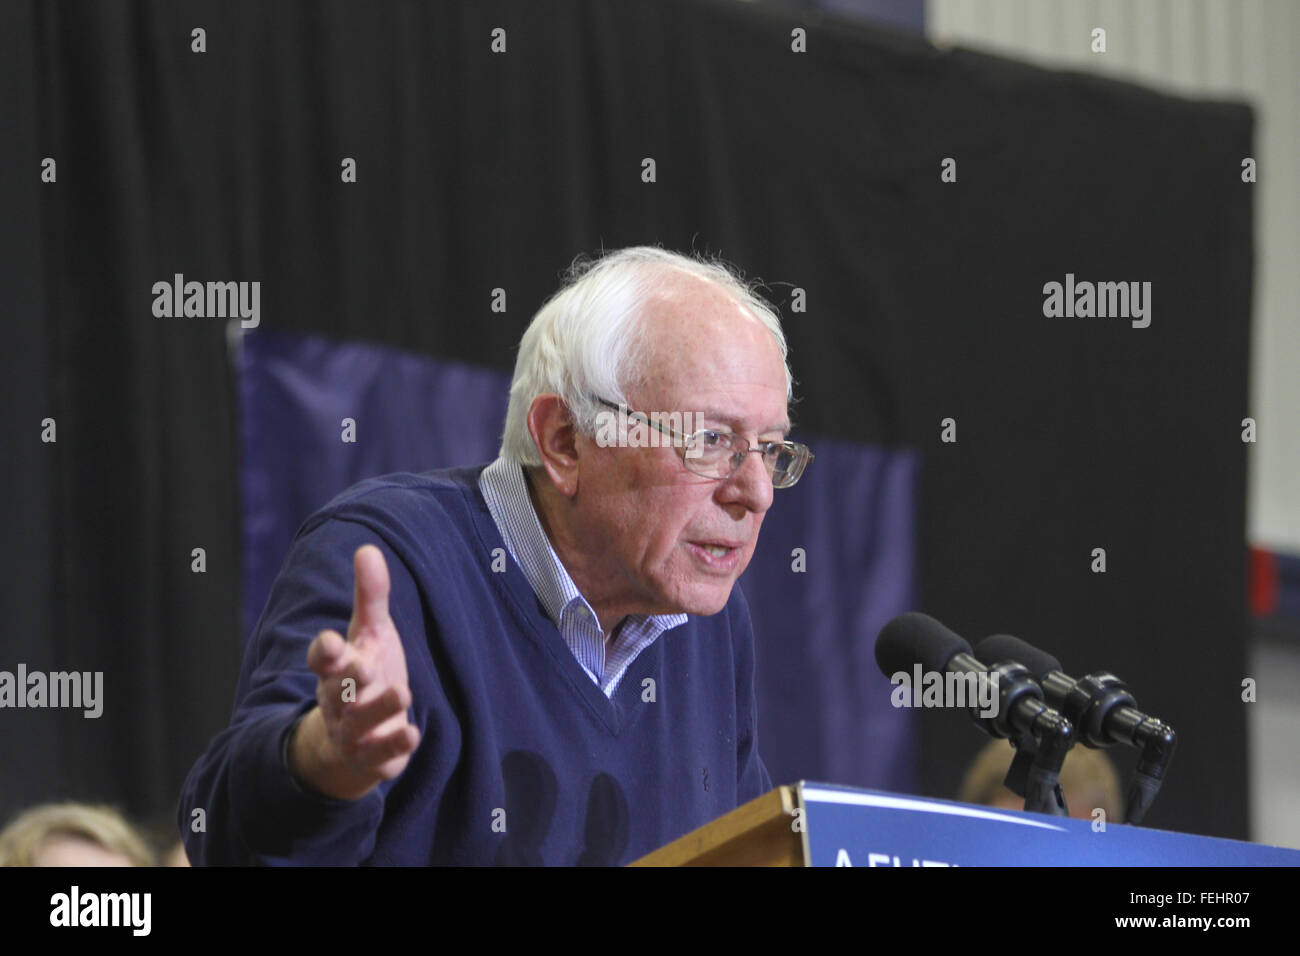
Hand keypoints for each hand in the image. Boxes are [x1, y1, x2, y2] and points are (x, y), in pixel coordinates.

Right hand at [291, 545, 420, 799]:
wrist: (353, 743)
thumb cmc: (365, 675)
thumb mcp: (370, 635)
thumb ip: (369, 597)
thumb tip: (368, 549)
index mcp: (336, 668)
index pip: (322, 658)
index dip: (325, 651)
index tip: (331, 641)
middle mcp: (339, 700)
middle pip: (337, 689)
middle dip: (348, 679)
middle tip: (364, 667)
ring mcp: (354, 731)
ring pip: (360, 722)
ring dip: (379, 708)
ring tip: (404, 693)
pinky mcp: (372, 758)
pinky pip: (380, 755)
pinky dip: (395, 746)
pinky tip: (414, 735)